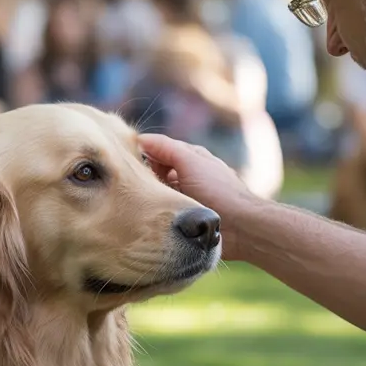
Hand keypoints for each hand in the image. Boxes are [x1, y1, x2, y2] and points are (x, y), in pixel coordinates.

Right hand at [138, 132, 256, 259]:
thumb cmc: (217, 190)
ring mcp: (188, 199)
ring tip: (136, 203)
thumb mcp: (189, 161)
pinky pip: (166, 213)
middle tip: (130, 185)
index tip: (124, 160)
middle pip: (158, 173)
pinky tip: (148, 217)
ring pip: (160, 193)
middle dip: (145, 177)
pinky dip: (158, 213)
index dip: (143, 153)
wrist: (241, 227)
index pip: (159, 151)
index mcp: (192, 159)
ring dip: (151, 197)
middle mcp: (189, 177)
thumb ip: (165, 147)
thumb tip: (139, 139)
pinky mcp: (188, 220)